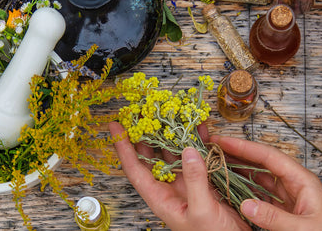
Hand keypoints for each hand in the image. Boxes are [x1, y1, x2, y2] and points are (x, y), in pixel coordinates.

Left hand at [109, 122, 249, 230]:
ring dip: (173, 134)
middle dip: (146, 134)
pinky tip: (198, 126)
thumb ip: (194, 180)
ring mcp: (188, 184)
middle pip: (152, 157)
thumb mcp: (201, 210)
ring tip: (168, 112)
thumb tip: (188, 151)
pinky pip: (198, 156)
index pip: (135, 170)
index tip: (116, 126)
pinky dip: (198, 140)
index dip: (123, 148)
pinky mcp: (206, 180)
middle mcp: (171, 188)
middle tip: (142, 112)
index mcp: (161, 199)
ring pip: (175, 153)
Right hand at [211, 135, 321, 230]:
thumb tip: (245, 204)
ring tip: (219, 164)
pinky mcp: (288, 212)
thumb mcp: (303, 229)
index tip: (223, 141)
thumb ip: (274, 217)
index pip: (269, 157)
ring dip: (241, 171)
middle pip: (263, 163)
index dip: (244, 147)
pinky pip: (264, 196)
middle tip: (216, 148)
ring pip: (261, 179)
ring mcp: (291, 199)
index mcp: (303, 181)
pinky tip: (234, 189)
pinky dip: (247, 191)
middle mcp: (296, 186)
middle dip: (239, 154)